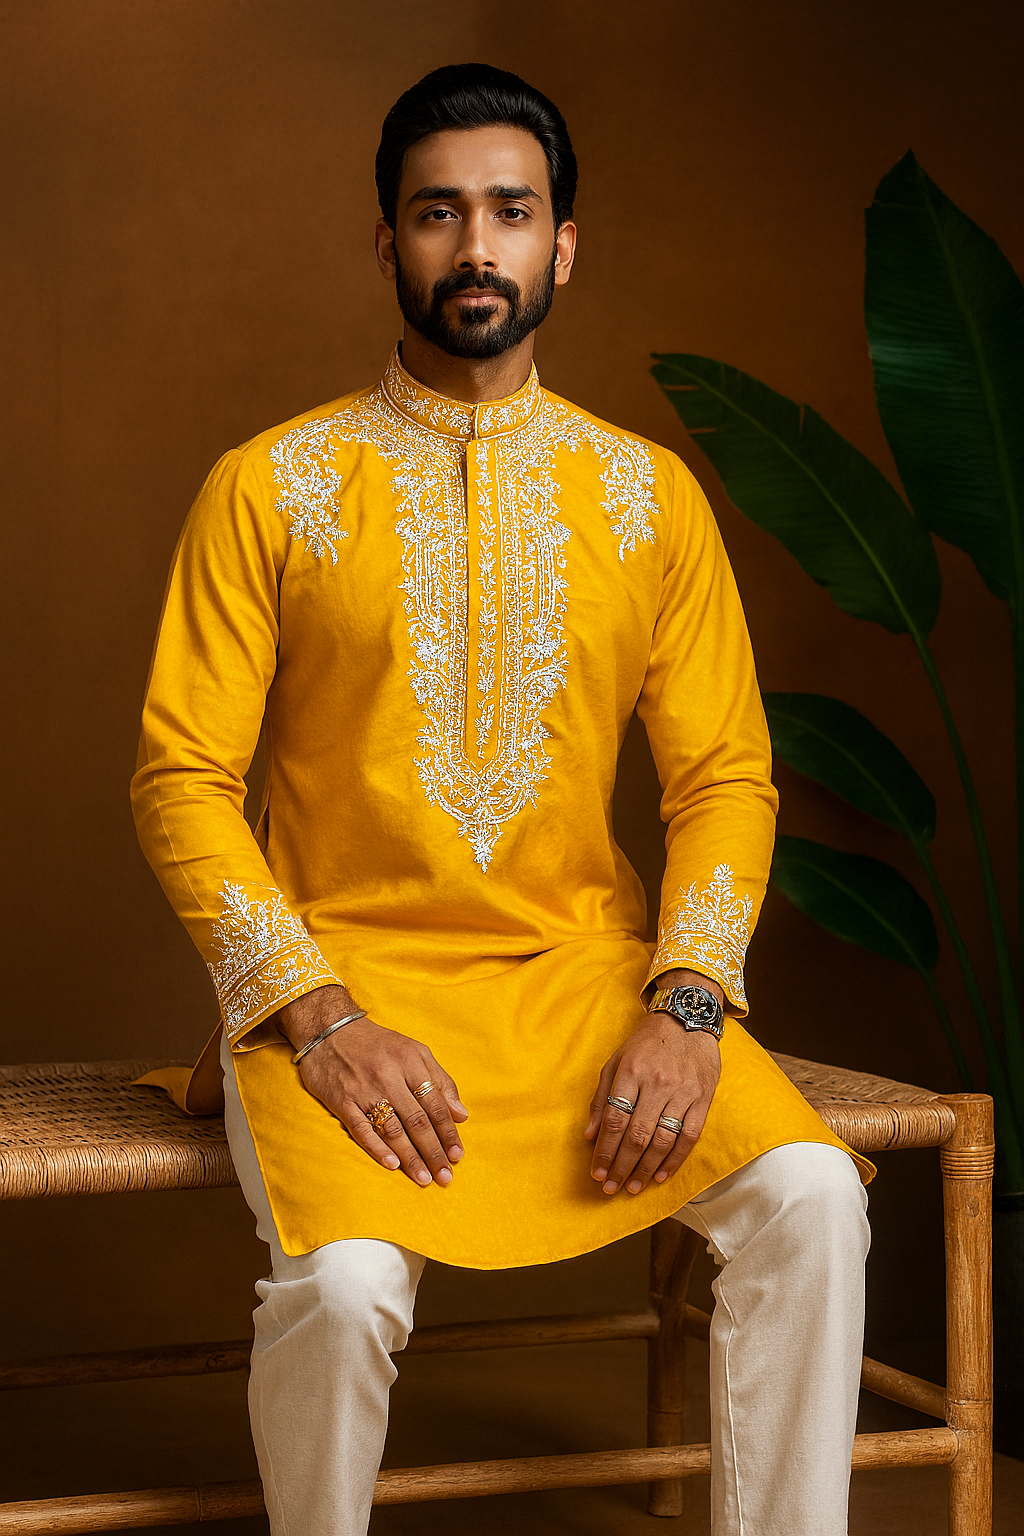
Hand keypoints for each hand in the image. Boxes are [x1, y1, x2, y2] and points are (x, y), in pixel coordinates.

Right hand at [276, 986, 467, 1188]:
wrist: (330, 1030)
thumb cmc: (379, 1044)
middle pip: (416, 1120)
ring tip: (424, 1178)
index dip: (448, 1132)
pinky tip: (392, 1164)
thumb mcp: (414, 1051)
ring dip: (410, 1157)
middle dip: (433, 1151)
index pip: (435, 1104)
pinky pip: (360, 1129)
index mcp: (410, 1061)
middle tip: (445, 1176)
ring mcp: (363, 1090)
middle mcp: (388, 1076)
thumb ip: (440, 1081)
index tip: (458, 1155)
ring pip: (391, 1129)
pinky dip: (376, 1148)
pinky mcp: (341, 1101)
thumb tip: (461, 1115)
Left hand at [584, 1013, 720, 1194]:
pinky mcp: (703, 1099)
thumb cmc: (647, 1043)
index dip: (604, 1150)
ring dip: (645, 1169)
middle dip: (621, 1166)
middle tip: (610, 1187)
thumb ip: (601, 1097)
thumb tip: (590, 1135)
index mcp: (631, 1071)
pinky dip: (674, 1160)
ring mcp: (683, 1092)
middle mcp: (657, 1082)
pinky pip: (689, 1137)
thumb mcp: (616, 1060)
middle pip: (637, 1134)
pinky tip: (661, 1176)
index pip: (614, 1119)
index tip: (596, 1172)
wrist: (688, 1019)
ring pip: (662, 1140)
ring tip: (632, 1187)